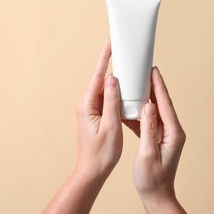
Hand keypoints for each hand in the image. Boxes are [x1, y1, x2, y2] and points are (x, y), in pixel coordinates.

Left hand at [75, 39, 121, 178]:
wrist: (92, 170)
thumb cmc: (101, 153)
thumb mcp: (110, 126)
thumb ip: (111, 101)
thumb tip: (113, 78)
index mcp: (87, 105)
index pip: (97, 76)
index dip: (104, 58)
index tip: (109, 42)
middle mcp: (86, 104)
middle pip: (100, 78)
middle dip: (111, 63)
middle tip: (122, 49)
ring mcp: (90, 109)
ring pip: (105, 88)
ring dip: (115, 78)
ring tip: (126, 66)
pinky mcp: (96, 114)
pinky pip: (106, 97)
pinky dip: (116, 91)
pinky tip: (124, 88)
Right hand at [125, 67, 187, 213]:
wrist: (157, 195)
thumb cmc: (152, 179)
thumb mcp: (148, 154)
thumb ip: (148, 129)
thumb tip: (148, 106)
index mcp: (173, 133)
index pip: (165, 104)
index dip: (159, 86)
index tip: (153, 71)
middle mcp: (172, 131)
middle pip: (162, 104)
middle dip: (154, 87)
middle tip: (146, 70)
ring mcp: (165, 135)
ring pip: (155, 111)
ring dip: (147, 97)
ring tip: (138, 84)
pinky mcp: (158, 139)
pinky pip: (149, 121)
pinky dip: (140, 112)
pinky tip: (132, 107)